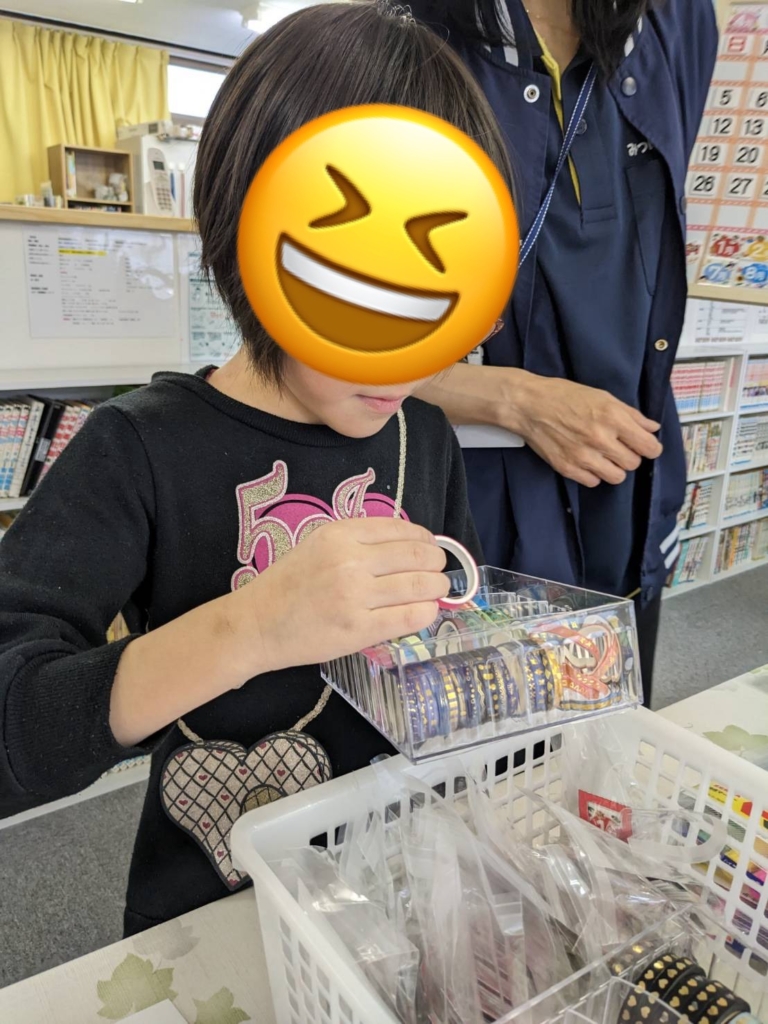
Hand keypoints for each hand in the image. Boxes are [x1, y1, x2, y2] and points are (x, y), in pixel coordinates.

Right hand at [233, 517, 448, 674]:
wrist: (257, 624)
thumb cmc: (289, 584)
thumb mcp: (319, 544)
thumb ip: (359, 541)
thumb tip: (410, 545)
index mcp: (340, 534)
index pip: (402, 530)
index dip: (426, 540)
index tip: (431, 549)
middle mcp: (350, 560)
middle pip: (417, 556)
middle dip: (437, 563)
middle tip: (440, 572)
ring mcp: (354, 596)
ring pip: (419, 586)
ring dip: (437, 588)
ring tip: (437, 592)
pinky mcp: (358, 629)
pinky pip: (409, 617)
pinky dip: (427, 613)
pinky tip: (427, 612)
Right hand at [506, 373, 662, 487]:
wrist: (529, 405)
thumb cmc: (565, 396)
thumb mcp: (603, 396)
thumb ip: (631, 414)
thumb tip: (652, 428)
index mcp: (613, 418)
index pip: (649, 447)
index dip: (651, 448)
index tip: (646, 446)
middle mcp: (600, 439)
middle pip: (634, 463)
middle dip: (629, 455)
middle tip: (618, 446)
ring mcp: (583, 456)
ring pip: (616, 477)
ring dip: (613, 467)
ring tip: (603, 456)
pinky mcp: (567, 468)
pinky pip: (594, 482)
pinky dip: (593, 473)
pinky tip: (586, 460)